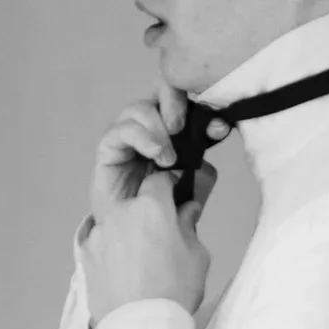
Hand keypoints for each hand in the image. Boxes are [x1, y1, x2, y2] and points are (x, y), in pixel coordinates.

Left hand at [82, 164, 215, 325]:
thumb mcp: (197, 257)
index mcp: (151, 209)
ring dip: (128, 230)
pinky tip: (125, 271)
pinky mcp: (85, 255)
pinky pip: (102, 243)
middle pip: (134, 200)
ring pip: (116, 222)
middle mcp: (119, 214)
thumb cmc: (174, 292)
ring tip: (141, 259)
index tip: (174, 201)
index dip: (169, 189)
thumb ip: (188, 226)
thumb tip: (186, 209)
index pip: (159, 180)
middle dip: (147, 211)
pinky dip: (113, 250)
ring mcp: (98, 234)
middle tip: (160, 235)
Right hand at [90, 85, 226, 228]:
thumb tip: (206, 158)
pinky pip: (121, 130)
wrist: (133, 236)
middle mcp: (151, 129)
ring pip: (141, 108)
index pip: (188, 105)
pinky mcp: (109, 148)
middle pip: (161, 92)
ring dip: (156, 127)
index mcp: (176, 134)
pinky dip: (142, 137)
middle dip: (175, 102)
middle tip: (181, 126)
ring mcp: (129, 137)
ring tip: (168, 158)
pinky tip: (156, 154)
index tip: (219, 129)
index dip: (205, 109)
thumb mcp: (191, 192)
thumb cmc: (161, 213)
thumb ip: (201, 174)